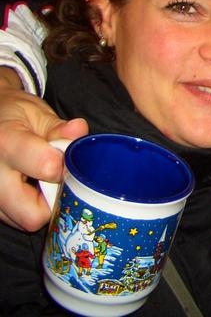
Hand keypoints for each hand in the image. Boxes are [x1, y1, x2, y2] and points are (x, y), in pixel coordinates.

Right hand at [0, 71, 87, 229]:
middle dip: (54, 201)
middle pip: (31, 214)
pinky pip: (13, 218)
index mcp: (6, 142)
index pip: (47, 168)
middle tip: (59, 179)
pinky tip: (29, 186)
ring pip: (22, 221)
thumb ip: (59, 128)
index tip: (71, 161)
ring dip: (40, 206)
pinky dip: (27, 207)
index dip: (67, 168)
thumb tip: (78, 132)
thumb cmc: (11, 115)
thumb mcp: (35, 113)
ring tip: (40, 180)